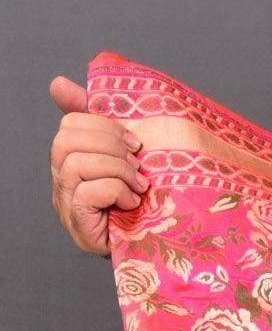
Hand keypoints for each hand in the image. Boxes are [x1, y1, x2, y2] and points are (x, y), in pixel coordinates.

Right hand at [48, 74, 149, 254]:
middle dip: (110, 146)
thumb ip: (101, 123)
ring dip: (116, 170)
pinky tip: (132, 202)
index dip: (103, 125)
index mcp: (72, 157)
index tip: (135, 143)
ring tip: (138, 185)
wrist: (153, 247)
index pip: (71, 123)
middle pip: (68, 139)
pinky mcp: (78, 222)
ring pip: (76, 163)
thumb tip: (59, 83)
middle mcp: (62, 178)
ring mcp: (66, 201)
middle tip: (138, 165)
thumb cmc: (140, 201)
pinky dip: (115, 191)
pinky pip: (86, 192)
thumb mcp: (125, 157)